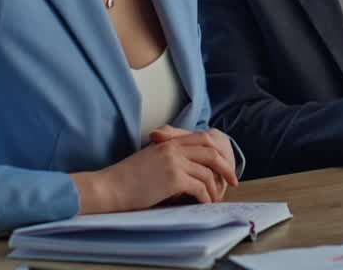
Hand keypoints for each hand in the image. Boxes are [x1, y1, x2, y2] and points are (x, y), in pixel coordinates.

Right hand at [70, 126, 238, 213]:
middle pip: (211, 151)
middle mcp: (174, 148)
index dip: (218, 151)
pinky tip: (205, 203)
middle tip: (233, 180)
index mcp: (169, 142)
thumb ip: (169, 157)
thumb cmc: (126, 178)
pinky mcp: (172, 178)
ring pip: (207, 171)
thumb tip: (188, 169)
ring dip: (215, 187)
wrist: (109, 187)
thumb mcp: (150, 159)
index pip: (203, 138)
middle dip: (226, 166)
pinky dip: (206, 196)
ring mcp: (174, 162)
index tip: (225, 165)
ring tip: (215, 198)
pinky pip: (199, 187)